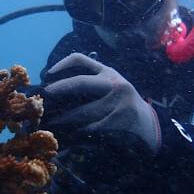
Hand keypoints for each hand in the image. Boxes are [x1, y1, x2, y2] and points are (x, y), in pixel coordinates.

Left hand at [41, 53, 160, 152]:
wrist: (148, 123)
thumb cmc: (121, 104)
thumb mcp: (111, 86)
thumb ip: (91, 82)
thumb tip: (56, 88)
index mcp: (107, 72)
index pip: (82, 60)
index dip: (62, 64)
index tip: (48, 74)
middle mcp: (113, 83)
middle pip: (81, 82)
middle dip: (60, 88)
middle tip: (46, 95)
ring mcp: (118, 101)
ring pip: (84, 110)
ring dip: (65, 118)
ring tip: (53, 122)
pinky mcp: (120, 119)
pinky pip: (93, 126)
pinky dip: (81, 131)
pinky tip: (73, 134)